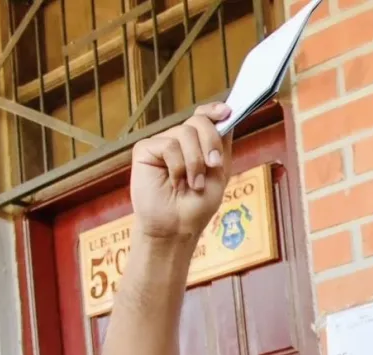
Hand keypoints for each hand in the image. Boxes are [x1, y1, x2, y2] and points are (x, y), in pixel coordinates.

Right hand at [130, 102, 232, 240]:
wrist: (177, 227)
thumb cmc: (197, 205)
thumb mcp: (218, 174)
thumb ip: (222, 145)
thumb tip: (227, 113)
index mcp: (199, 144)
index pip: (205, 116)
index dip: (214, 110)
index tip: (226, 112)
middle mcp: (180, 140)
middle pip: (199, 121)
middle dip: (211, 142)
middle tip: (213, 165)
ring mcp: (162, 143)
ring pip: (185, 133)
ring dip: (195, 162)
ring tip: (193, 184)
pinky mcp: (145, 149)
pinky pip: (168, 145)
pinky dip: (178, 166)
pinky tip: (174, 181)